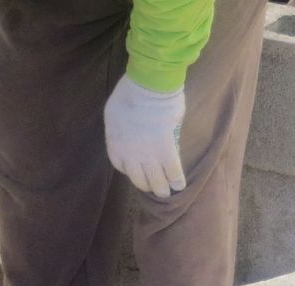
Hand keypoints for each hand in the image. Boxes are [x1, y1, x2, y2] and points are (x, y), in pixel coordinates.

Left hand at [104, 75, 185, 199]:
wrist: (148, 85)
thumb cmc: (130, 91)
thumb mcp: (115, 112)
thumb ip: (121, 127)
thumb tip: (130, 132)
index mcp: (115, 144)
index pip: (121, 165)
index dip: (130, 170)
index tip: (137, 169)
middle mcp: (130, 155)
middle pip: (138, 179)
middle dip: (146, 185)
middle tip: (154, 187)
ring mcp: (148, 155)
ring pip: (155, 180)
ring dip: (162, 188)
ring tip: (167, 192)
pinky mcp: (166, 151)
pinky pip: (172, 171)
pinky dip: (176, 180)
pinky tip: (180, 185)